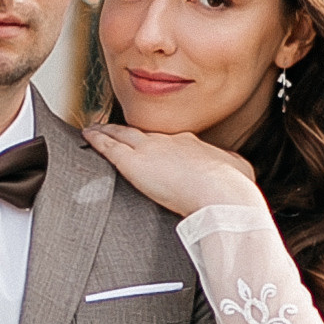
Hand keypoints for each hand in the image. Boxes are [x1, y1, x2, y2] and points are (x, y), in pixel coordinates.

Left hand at [83, 120, 261, 218]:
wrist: (223, 194)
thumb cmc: (233, 187)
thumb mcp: (236, 167)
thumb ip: (227, 163)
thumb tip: (230, 164)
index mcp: (191, 143)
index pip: (166, 140)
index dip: (154, 141)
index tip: (148, 143)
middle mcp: (168, 141)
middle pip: (141, 133)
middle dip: (126, 131)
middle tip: (112, 128)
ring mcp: (150, 149)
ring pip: (122, 135)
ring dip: (107, 131)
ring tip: (94, 129)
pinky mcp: (134, 162)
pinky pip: (110, 148)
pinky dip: (97, 140)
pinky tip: (88, 136)